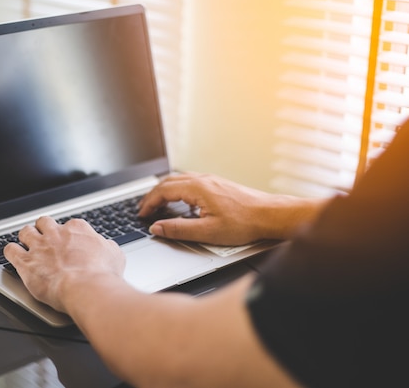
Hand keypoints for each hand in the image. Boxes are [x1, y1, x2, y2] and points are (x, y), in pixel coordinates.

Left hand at [4, 216, 125, 312]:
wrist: (86, 288)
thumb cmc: (102, 275)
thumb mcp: (115, 255)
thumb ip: (106, 247)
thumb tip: (106, 247)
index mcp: (77, 229)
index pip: (69, 225)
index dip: (67, 235)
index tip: (68, 242)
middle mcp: (56, 234)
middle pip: (44, 222)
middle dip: (43, 229)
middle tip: (46, 238)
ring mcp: (39, 247)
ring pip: (25, 232)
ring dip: (25, 237)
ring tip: (26, 243)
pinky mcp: (26, 262)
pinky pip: (10, 250)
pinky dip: (10, 251)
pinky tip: (12, 254)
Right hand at [138, 173, 290, 244]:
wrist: (269, 215)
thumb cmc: (244, 223)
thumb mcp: (207, 232)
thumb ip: (179, 230)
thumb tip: (157, 228)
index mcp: (197, 188)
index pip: (163, 191)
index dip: (149, 203)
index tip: (141, 213)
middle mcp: (202, 180)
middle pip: (168, 182)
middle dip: (152, 195)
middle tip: (144, 208)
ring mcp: (210, 181)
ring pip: (179, 180)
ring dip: (164, 191)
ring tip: (157, 204)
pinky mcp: (217, 185)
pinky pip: (189, 182)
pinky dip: (176, 190)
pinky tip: (180, 201)